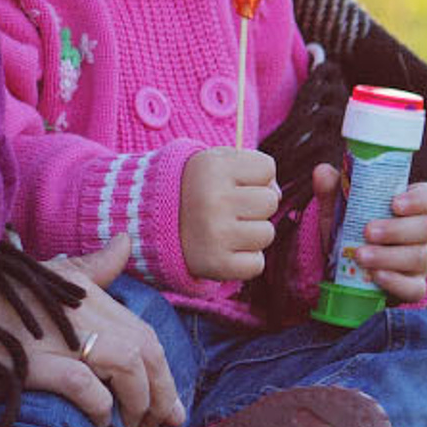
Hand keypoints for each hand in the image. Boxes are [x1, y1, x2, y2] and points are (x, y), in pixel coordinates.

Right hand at [0, 234, 186, 426]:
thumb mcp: (48, 273)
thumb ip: (93, 266)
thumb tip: (124, 241)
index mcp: (87, 295)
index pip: (144, 334)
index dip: (165, 371)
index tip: (170, 404)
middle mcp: (80, 312)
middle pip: (144, 351)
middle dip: (162, 391)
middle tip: (162, 424)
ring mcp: (57, 336)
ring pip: (126, 365)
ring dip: (138, 400)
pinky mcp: (33, 360)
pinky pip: (83, 384)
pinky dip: (100, 403)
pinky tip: (100, 419)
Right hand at [179, 146, 278, 282]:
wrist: (149, 225)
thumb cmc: (194, 190)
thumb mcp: (214, 162)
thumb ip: (250, 166)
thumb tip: (277, 193)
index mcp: (211, 167)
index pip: (266, 167)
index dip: (251, 176)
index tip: (227, 182)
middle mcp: (212, 198)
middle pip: (270, 201)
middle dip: (253, 205)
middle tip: (225, 209)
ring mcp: (214, 233)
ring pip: (267, 233)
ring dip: (250, 234)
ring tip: (223, 229)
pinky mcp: (216, 264)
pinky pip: (256, 264)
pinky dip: (243, 260)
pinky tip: (222, 250)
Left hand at [315, 164, 426, 302]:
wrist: (348, 268)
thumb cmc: (351, 229)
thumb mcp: (339, 208)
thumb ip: (333, 190)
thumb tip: (323, 171)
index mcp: (411, 207)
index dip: (419, 199)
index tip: (394, 203)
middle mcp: (421, 233)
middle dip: (397, 229)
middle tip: (368, 231)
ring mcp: (420, 261)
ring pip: (418, 257)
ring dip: (388, 256)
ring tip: (360, 255)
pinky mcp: (412, 286)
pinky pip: (413, 288)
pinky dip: (395, 282)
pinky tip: (376, 276)